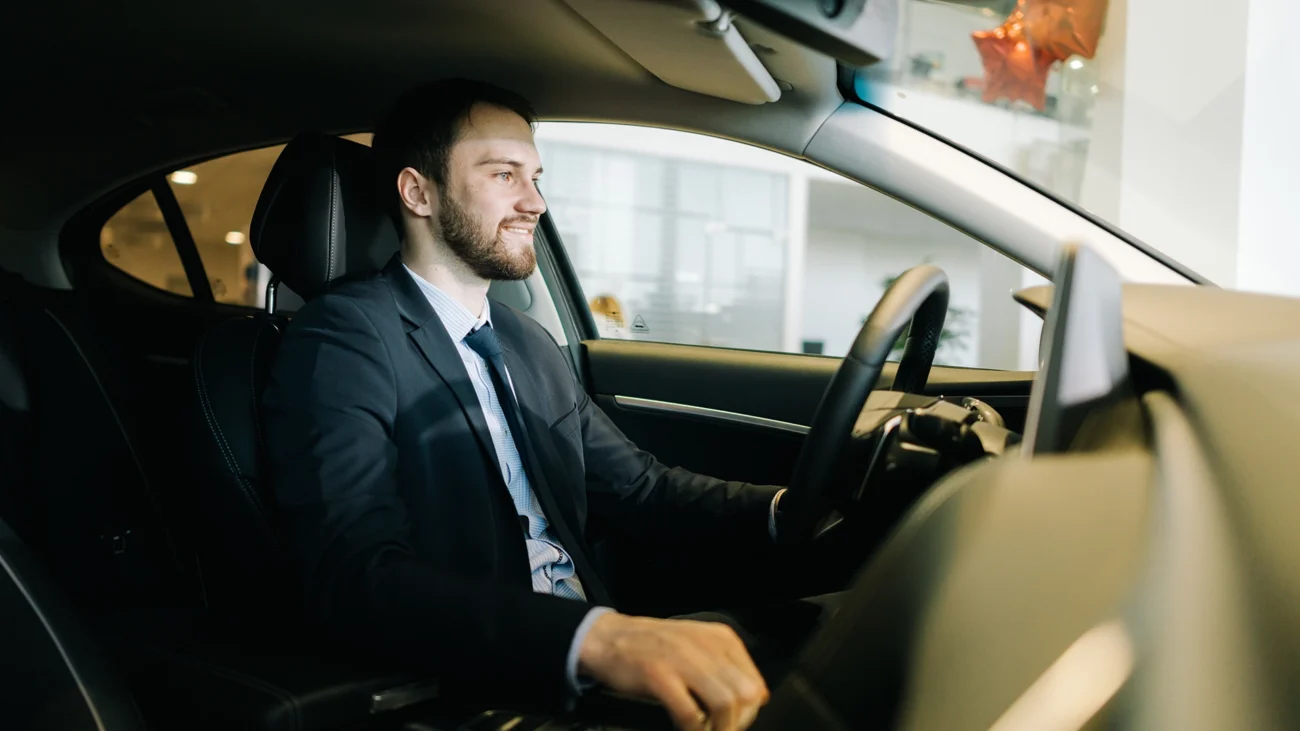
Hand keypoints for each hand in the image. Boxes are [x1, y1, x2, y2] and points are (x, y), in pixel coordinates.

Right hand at [578, 612, 768, 729]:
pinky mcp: (659, 676)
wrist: (608, 638)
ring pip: (724, 705)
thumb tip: (758, 697)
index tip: (733, 722)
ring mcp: (682, 659)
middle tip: (720, 730)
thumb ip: (726, 666)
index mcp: (720, 638)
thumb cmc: (655, 647)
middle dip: (738, 722)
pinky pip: (691, 714)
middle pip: (745, 695)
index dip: (749, 711)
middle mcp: (705, 645)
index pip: (755, 682)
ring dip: (719, 729)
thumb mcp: (698, 646)